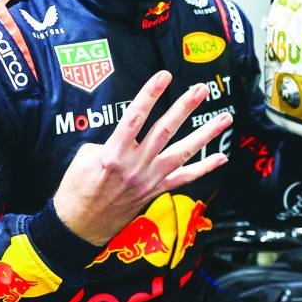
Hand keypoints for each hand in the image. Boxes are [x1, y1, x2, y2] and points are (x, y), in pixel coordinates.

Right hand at [52, 70, 231, 245]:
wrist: (80, 225)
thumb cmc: (76, 189)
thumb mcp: (83, 158)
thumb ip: (107, 141)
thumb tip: (125, 135)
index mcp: (113, 153)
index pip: (135, 116)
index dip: (150, 94)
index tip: (164, 75)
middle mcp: (135, 165)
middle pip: (165, 130)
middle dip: (184, 107)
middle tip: (201, 89)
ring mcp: (149, 179)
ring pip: (183, 153)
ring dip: (205, 134)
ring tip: (225, 118)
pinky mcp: (156, 191)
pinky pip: (184, 179)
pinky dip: (204, 168)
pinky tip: (221, 157)